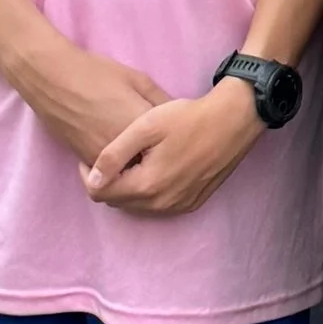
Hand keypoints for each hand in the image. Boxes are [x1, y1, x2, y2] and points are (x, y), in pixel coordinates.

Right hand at [15, 38, 168, 170]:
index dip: (179, 140)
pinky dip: (123, 166)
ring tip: (148, 150)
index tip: (184, 134)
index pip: (173, 143)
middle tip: (168, 148)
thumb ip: (162, 101)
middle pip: (153, 163)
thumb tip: (180, 117)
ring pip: (132, 173)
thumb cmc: (97, 74)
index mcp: (141, 128)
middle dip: (162, 158)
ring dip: (142, 166)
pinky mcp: (88, 162)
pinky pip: (113, 173)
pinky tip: (126, 151)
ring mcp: (104, 160)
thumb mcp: (139, 80)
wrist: (52, 80)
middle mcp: (124, 151)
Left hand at [82, 80, 262, 214]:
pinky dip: (150, 191)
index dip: (88, 175)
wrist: (234, 120)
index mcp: (146, 186)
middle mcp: (161, 204)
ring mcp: (179, 206)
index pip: (99, 193)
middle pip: (117, 202)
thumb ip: (113, 155)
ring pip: (137, 205)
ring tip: (136, 160)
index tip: (94, 155)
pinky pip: (159, 205)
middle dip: (109, 181)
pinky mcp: (193, 202)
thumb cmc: (188, 118)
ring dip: (129, 187)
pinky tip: (157, 167)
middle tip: (116, 155)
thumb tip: (91, 180)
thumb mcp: (145, 127)